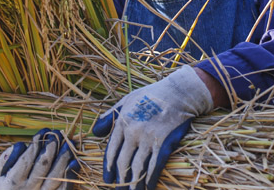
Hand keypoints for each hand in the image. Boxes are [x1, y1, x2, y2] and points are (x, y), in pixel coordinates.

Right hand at [0, 129, 78, 189]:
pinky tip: (74, 162)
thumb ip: (4, 160)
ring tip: (68, 143)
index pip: (27, 159)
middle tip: (56, 133)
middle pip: (43, 165)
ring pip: (55, 176)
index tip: (43, 131)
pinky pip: (63, 188)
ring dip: (63, 158)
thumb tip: (20, 145)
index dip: (36, 144)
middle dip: (51, 147)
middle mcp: (28, 189)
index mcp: (13, 181)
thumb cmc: (5, 188)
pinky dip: (69, 175)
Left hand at [92, 65, 213, 189]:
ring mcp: (149, 139)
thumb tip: (95, 132)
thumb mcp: (127, 100)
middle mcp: (133, 133)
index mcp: (122, 122)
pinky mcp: (164, 144)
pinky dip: (150, 179)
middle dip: (120, 180)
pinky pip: (155, 166)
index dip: (108, 168)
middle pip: (123, 163)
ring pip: (138, 168)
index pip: (111, 151)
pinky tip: (149, 187)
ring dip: (134, 184)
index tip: (108, 180)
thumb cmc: (151, 95)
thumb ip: (110, 116)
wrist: (178, 93)